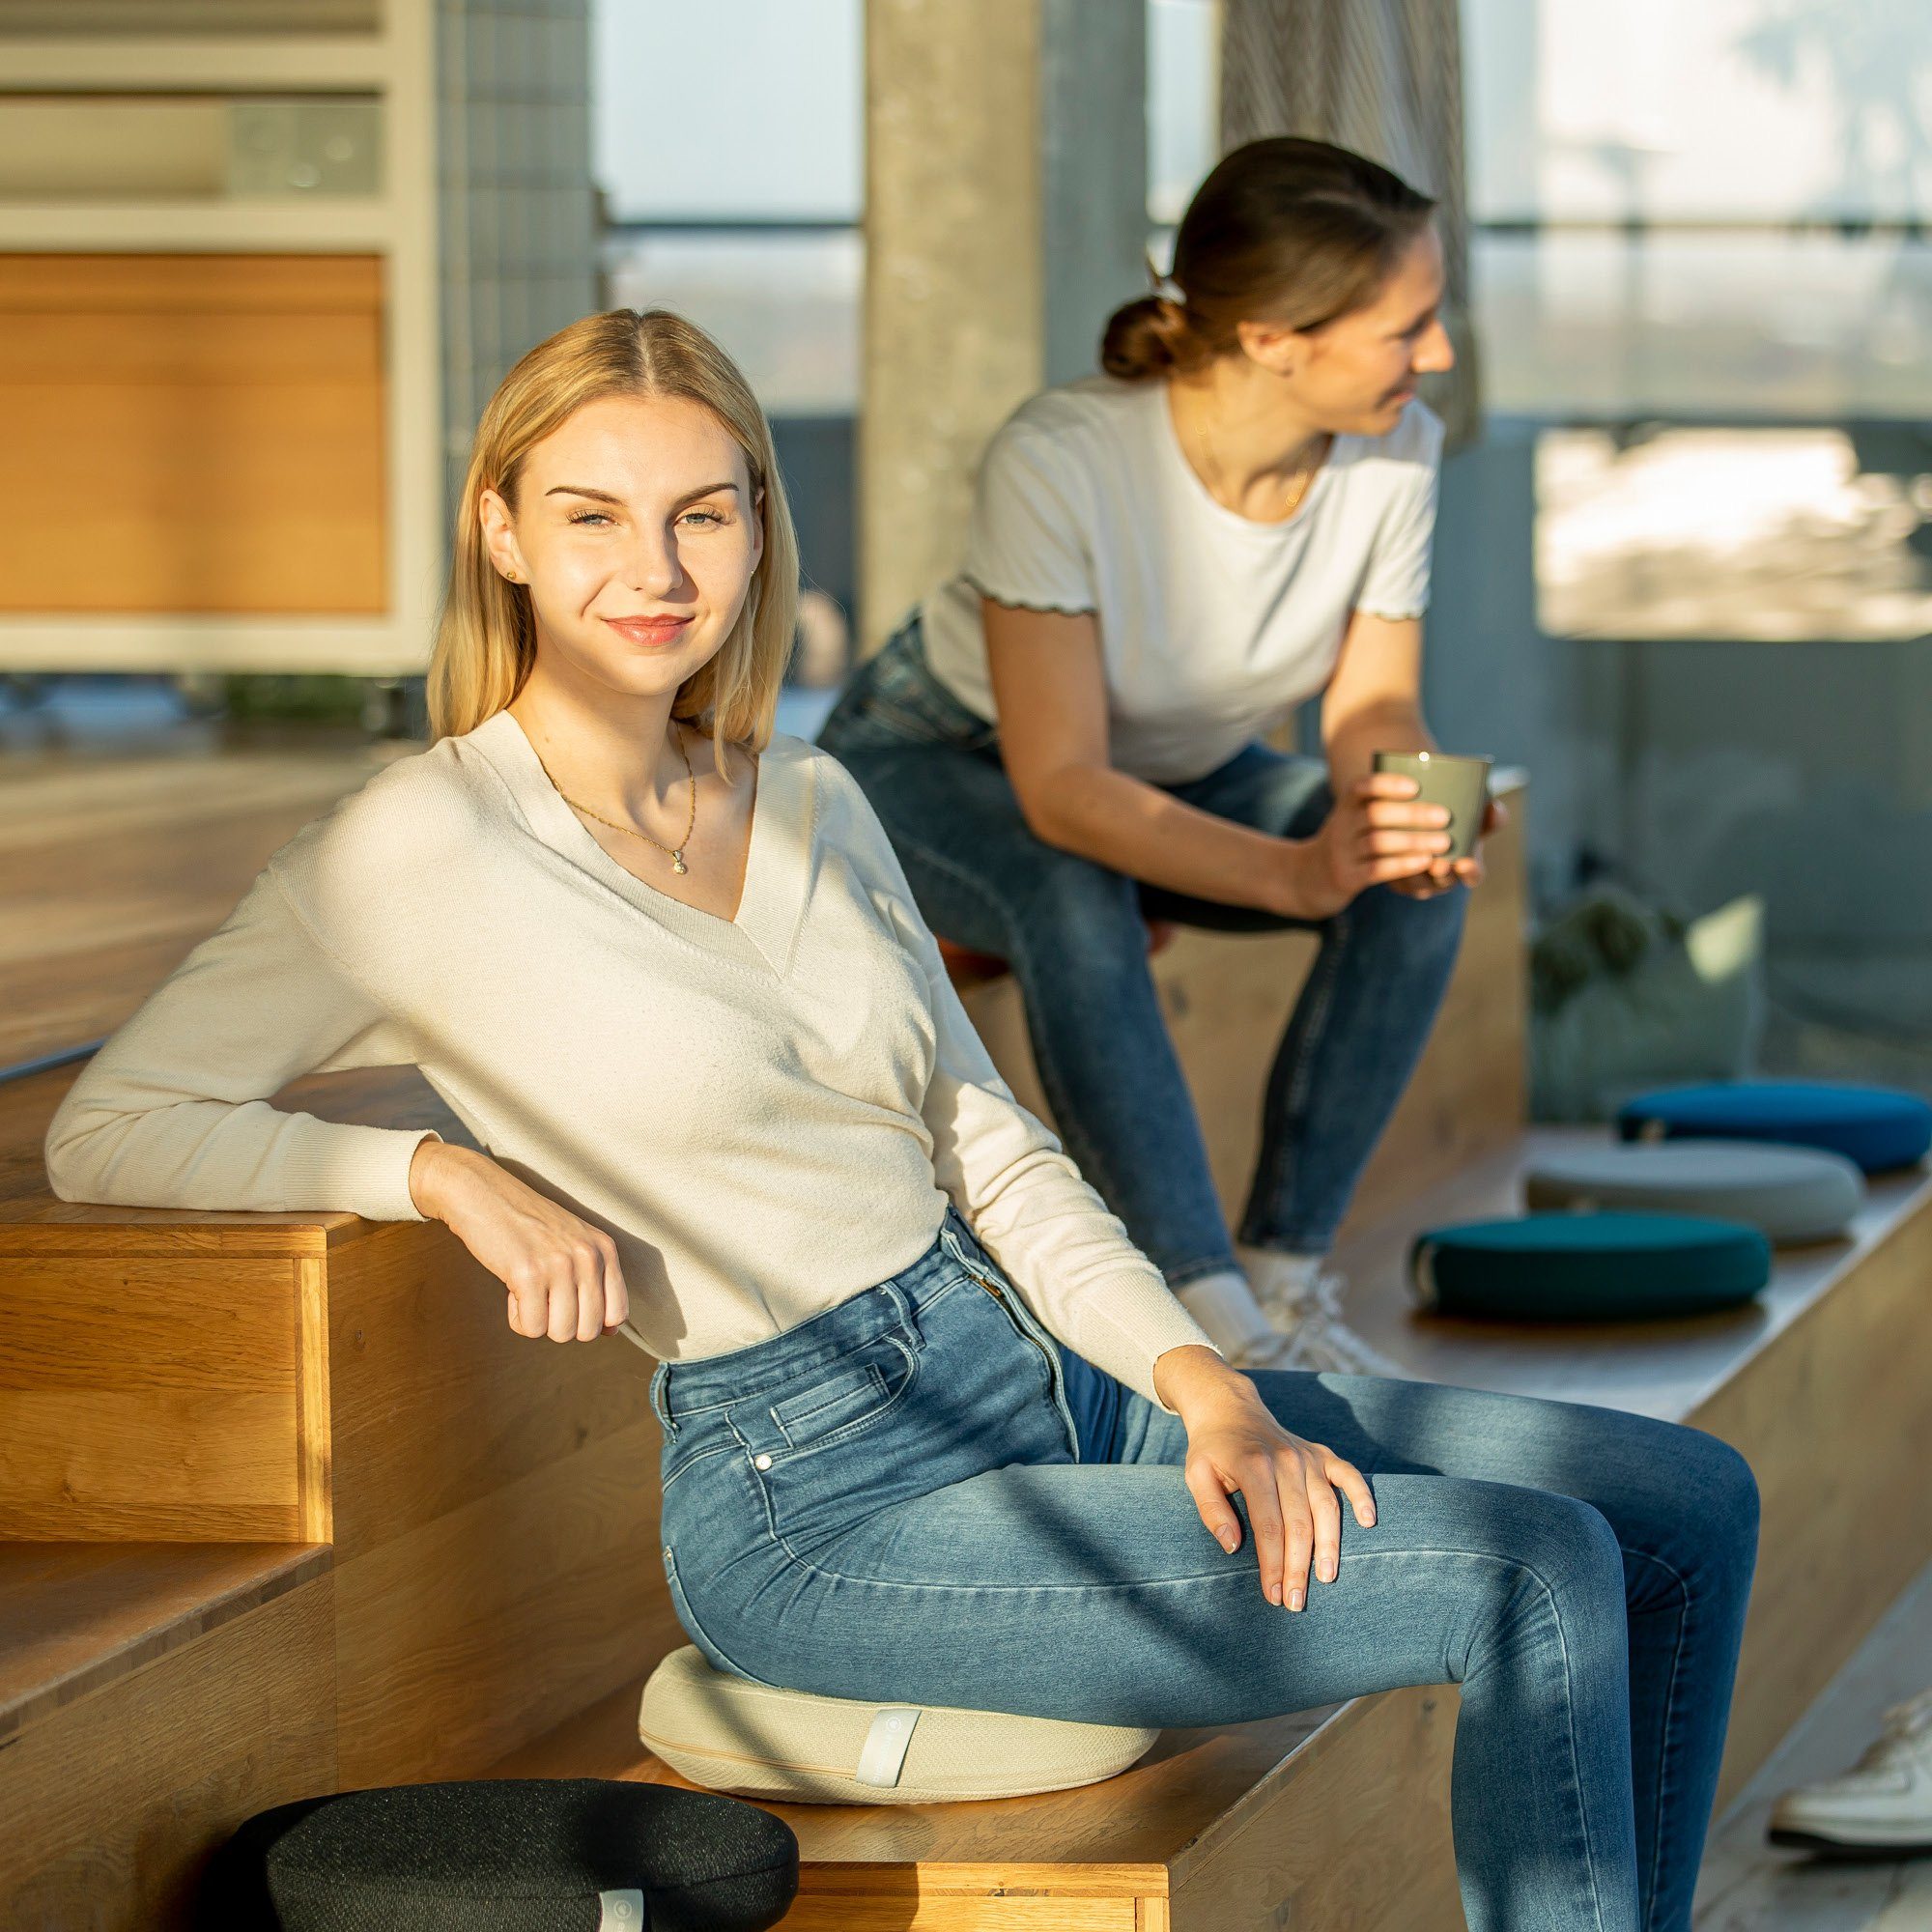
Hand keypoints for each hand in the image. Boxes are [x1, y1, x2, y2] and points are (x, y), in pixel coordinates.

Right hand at [408, 1140, 629, 1341]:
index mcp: (605, 1248)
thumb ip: (597, 1280)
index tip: (570, 1310)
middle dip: (562, 1326)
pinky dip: (518, 1319)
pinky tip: (512, 1292)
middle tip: (544, 1301)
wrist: (483, 1194)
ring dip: (539, 1322)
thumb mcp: (576, 1242)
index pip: (618, 1313)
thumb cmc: (527, 1223)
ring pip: (560, 1333)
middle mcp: (588, 1256)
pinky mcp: (527, 1274)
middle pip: (587, 1330)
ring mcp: (559, 1265)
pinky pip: (531, 1327)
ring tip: (528, 1293)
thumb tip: (610, 1331)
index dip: (593, 1324)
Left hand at [1153, 1347, 1377, 1607]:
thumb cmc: (1212, 1449)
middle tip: (1295, 1603)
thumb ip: (1212, 1511)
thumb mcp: (1197, 1475)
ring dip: (1329, 1545)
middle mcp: (1285, 1461)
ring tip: (1327, 1578)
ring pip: (1326, 1507)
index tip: (1273, 1596)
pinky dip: (1362, 1495)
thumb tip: (1232, 1547)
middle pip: (1298, 1523)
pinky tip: (1369, 1521)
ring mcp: (1306, 1456)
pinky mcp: (1321, 1454)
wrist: (1230, 1408)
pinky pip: (1348, 1475)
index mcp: (1254, 1466)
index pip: (1268, 1525)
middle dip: (1298, 1567)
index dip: (1272, 1563)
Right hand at [1273, 773, 1452, 919]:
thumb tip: (1433, 798)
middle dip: (1413, 814)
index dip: (1388, 784)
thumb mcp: (1353, 819)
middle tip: (1445, 816)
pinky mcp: (1346, 878)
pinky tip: (1424, 862)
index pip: (1362, 787)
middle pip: (1375, 814)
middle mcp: (1341, 826)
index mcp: (1345, 805)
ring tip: (1444, 842)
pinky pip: (1376, 870)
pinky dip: (1403, 865)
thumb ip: (1382, 806)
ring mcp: (1342, 853)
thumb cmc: (1347, 842)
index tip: (1416, 786)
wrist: (1307, 877)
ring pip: (1378, 843)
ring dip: (1414, 841)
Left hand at [1391, 791, 1507, 899]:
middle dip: (1441, 874)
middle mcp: (1442, 878)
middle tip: (1439, 864)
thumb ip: (1487, 813)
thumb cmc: (1453, 820)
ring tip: (1411, 857)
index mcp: (1466, 866)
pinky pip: (1392, 878)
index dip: (1470, 872)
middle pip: (1443, 882)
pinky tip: (1387, 853)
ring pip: (1416, 882)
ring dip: (1415, 871)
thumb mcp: (1473, 816)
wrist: (1412, 821)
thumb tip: (1493, 809)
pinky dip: (1391, 866)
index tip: (1466, 862)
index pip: (1473, 876)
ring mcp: (1418, 880)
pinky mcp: (1394, 877)